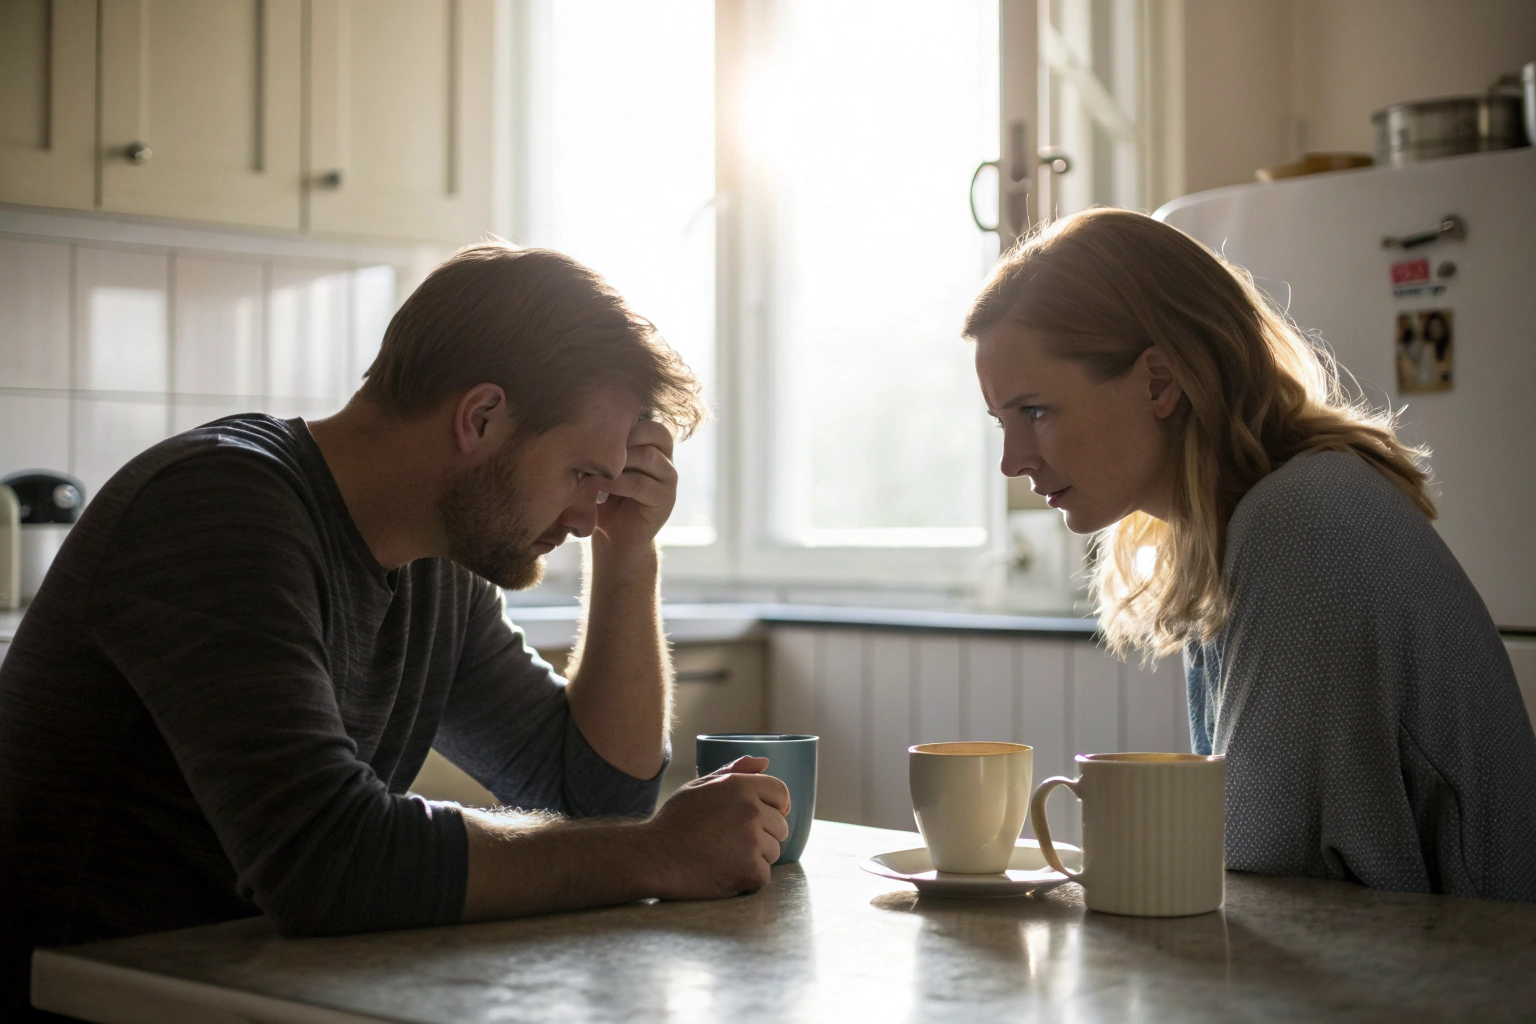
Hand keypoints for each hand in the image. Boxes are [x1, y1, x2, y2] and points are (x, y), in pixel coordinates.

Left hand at [592, 418, 676, 557]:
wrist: (614, 536)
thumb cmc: (602, 495)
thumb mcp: (601, 466)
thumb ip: (602, 447)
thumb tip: (580, 425)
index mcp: (653, 442)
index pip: (645, 418)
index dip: (621, 420)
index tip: (590, 429)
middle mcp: (666, 456)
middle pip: (653, 431)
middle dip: (621, 437)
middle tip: (591, 446)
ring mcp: (670, 478)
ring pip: (647, 456)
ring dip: (615, 460)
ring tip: (589, 468)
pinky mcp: (665, 499)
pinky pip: (640, 483)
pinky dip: (614, 483)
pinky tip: (595, 486)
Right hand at [638, 756, 790, 898]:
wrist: (653, 857)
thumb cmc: (675, 821)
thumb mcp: (699, 787)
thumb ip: (733, 771)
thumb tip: (765, 761)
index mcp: (740, 786)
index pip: (782, 794)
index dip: (776, 807)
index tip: (766, 819)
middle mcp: (751, 810)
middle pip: (780, 827)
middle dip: (763, 836)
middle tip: (732, 842)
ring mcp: (752, 841)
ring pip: (773, 852)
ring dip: (755, 858)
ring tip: (724, 857)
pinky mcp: (750, 871)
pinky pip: (763, 875)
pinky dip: (747, 879)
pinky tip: (724, 873)